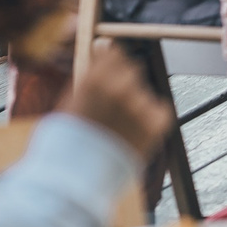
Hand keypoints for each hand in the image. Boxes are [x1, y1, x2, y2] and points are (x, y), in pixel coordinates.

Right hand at [65, 41, 171, 162]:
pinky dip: (149, 119)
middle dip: (123, 83)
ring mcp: (141, 105)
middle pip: (132, 70)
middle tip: (113, 108)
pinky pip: (158, 110)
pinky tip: (133, 134)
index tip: (109, 66)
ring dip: (134, 105)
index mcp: (96, 79)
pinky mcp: (157, 122)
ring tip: (118, 130)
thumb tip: (102, 45)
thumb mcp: (69, 102)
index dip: (111, 61)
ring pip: (142, 93)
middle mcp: (121, 87)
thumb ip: (90, 75)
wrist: (78, 181)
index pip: (114, 53)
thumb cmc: (68, 144)